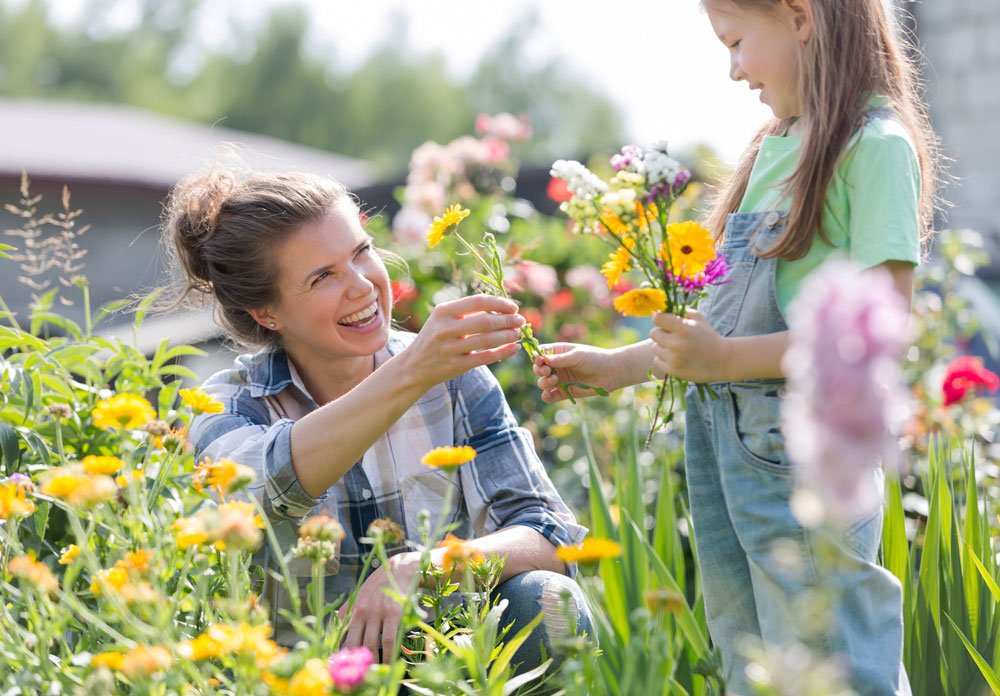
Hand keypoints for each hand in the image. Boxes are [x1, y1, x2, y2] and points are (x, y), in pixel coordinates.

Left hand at [339, 551, 419, 662]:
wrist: (400, 568)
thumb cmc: (379, 584)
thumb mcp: (360, 594)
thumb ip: (348, 611)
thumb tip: (334, 630)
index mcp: (352, 607)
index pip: (341, 634)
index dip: (339, 651)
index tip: (338, 665)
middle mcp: (362, 609)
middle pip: (354, 642)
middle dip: (353, 661)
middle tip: (354, 674)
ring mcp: (378, 611)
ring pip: (371, 643)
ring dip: (371, 661)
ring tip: (371, 673)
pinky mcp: (394, 613)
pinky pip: (389, 640)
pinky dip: (387, 654)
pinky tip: (387, 663)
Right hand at [405, 294, 524, 388]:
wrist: (413, 367)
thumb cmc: (434, 338)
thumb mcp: (442, 319)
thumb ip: (466, 312)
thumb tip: (502, 307)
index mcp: (443, 311)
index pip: (477, 302)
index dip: (499, 303)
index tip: (514, 307)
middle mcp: (445, 329)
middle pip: (485, 321)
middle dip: (507, 320)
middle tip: (521, 321)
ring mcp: (449, 349)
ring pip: (487, 340)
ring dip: (507, 336)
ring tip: (518, 333)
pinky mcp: (455, 366)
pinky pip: (485, 358)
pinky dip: (503, 352)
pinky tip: (514, 349)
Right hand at [532, 343, 614, 402]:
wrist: (609, 373)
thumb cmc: (594, 358)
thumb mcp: (577, 355)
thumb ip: (560, 359)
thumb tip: (543, 359)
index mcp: (558, 352)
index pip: (540, 353)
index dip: (536, 357)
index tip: (539, 360)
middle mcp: (556, 366)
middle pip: (538, 369)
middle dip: (539, 370)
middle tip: (547, 371)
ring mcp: (559, 380)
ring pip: (542, 383)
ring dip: (544, 382)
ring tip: (555, 380)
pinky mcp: (564, 392)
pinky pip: (549, 396)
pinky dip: (546, 396)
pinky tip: (550, 393)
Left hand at [650, 310, 728, 382]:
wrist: (722, 360)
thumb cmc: (709, 337)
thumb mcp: (699, 320)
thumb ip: (682, 311)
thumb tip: (663, 309)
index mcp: (683, 328)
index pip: (658, 319)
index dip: (658, 318)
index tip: (662, 320)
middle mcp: (676, 343)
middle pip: (653, 333)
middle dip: (661, 332)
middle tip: (670, 335)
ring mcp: (674, 358)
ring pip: (655, 348)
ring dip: (662, 347)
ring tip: (675, 348)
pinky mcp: (673, 370)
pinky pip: (658, 361)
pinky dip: (664, 359)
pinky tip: (675, 357)